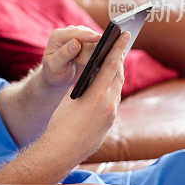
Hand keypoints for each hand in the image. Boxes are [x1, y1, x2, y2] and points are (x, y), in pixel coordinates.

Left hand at [37, 26, 101, 96]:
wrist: (59, 76)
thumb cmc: (54, 72)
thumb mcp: (55, 66)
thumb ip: (63, 54)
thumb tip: (75, 42)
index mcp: (58, 35)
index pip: (75, 33)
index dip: (87, 35)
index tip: (97, 37)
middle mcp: (70, 32)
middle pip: (88, 36)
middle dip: (86, 52)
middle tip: (76, 62)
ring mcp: (81, 36)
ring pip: (95, 42)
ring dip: (89, 55)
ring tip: (78, 62)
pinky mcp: (89, 42)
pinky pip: (99, 47)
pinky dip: (95, 56)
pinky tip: (86, 61)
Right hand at [41, 31, 129, 164]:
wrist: (61, 150)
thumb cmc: (60, 122)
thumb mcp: (71, 97)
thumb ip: (86, 85)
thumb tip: (95, 76)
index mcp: (97, 94)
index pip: (111, 65)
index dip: (118, 48)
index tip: (125, 34)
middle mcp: (109, 104)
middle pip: (118, 76)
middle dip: (118, 60)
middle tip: (119, 46)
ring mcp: (111, 115)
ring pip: (116, 88)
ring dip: (115, 75)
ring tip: (113, 63)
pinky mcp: (110, 124)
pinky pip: (113, 101)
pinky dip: (110, 89)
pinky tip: (106, 86)